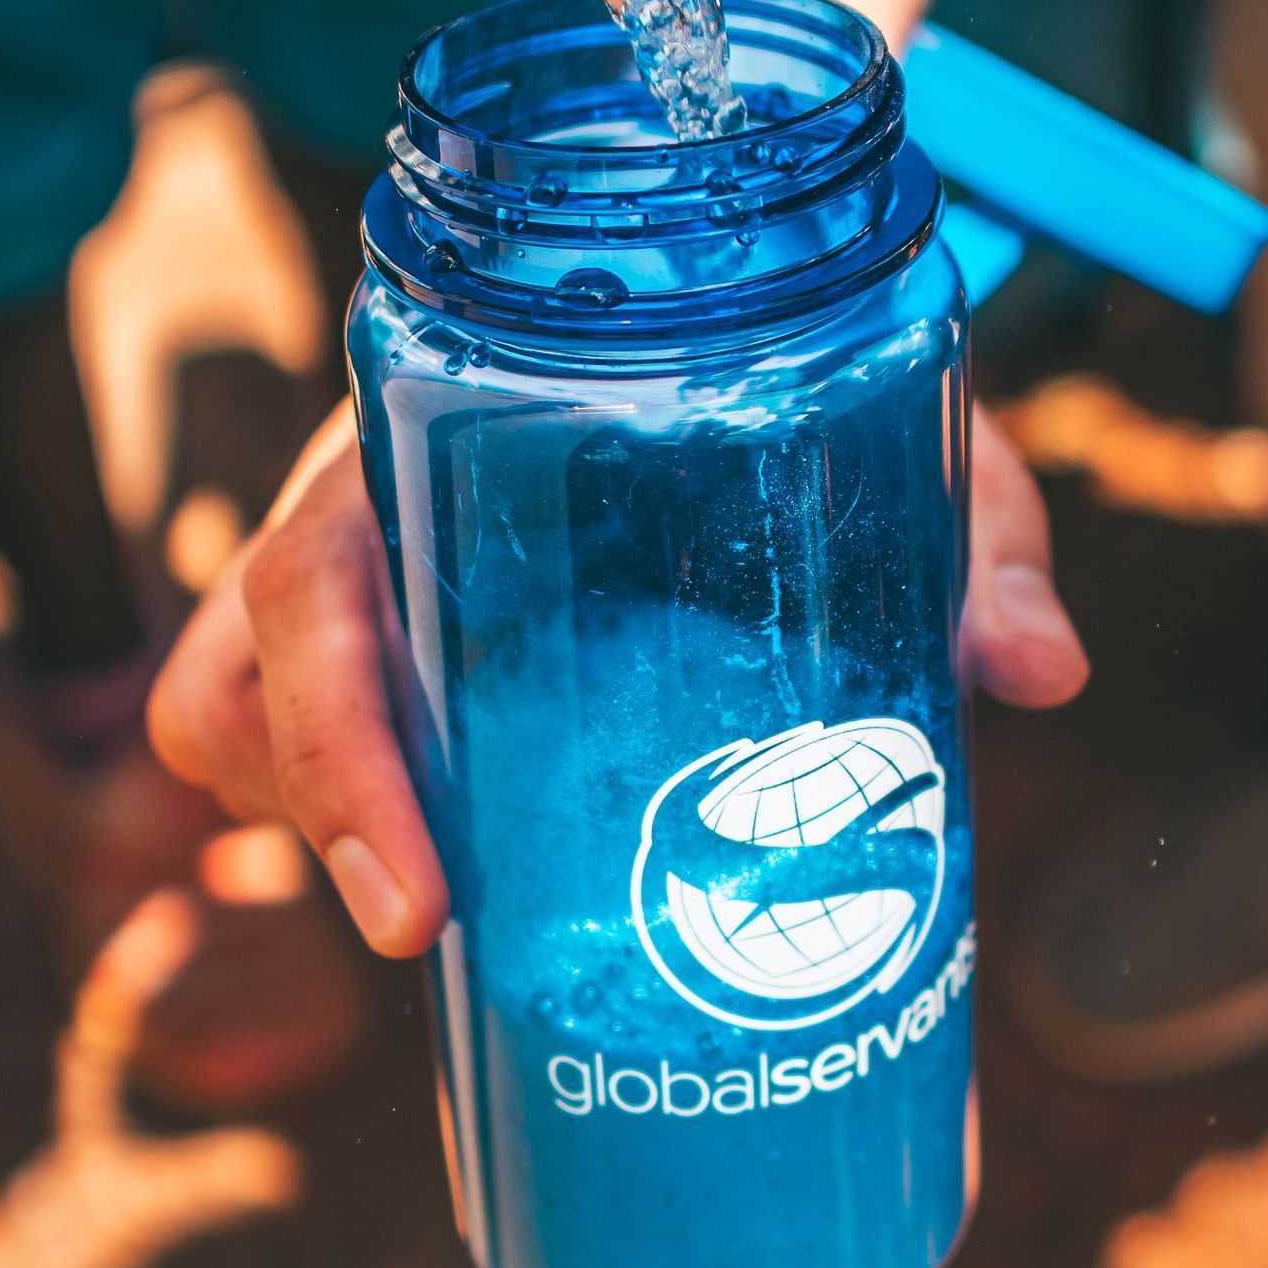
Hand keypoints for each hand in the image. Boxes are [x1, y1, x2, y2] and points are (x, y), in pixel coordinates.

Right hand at [150, 399, 1086, 957]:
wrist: (717, 334)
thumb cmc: (773, 385)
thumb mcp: (879, 440)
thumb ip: (967, 530)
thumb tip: (1043, 673)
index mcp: (448, 444)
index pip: (310, 583)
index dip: (330, 747)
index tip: (417, 914)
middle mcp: (371, 516)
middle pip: (233, 677)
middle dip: (313, 814)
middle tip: (430, 934)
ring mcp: (359, 592)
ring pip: (224, 717)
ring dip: (310, 817)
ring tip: (440, 906)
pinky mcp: (374, 655)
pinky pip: (282, 751)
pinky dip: (336, 819)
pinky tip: (444, 882)